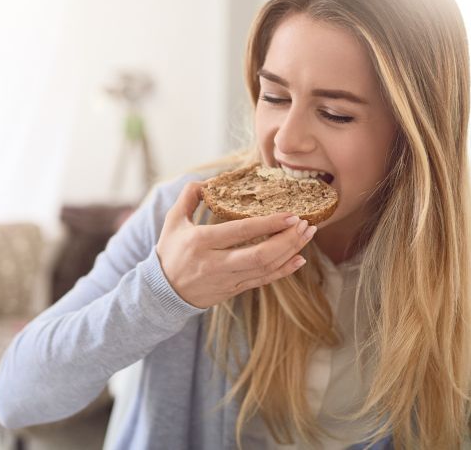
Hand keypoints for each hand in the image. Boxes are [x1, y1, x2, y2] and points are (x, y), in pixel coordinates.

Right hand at [156, 181, 315, 308]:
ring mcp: (226, 280)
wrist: (163, 291)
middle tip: (306, 225)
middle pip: (259, 255)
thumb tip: (208, 181)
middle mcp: (215, 263)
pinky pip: (263, 281)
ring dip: (290, 252)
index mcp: (201, 241)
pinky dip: (283, 271)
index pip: (241, 231)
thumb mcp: (173, 221)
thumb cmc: (170, 251)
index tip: (290, 214)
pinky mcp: (233, 290)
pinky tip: (298, 259)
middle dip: (287, 240)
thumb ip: (189, 196)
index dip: (268, 224)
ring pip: (265, 268)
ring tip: (307, 236)